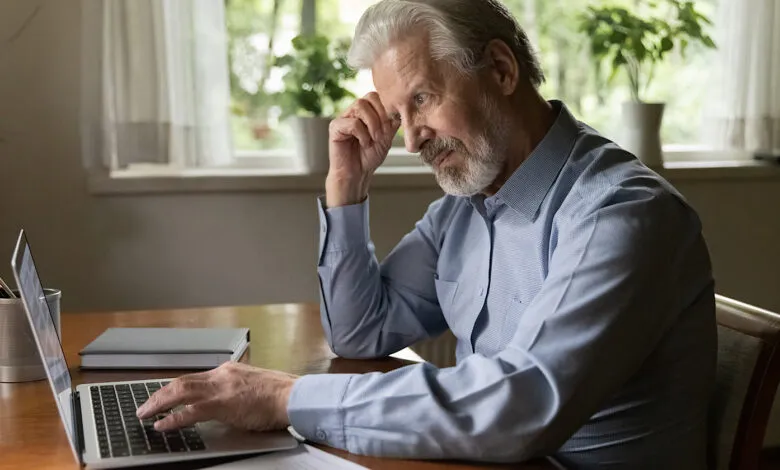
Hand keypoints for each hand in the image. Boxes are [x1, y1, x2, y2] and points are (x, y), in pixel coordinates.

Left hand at [135, 362, 297, 431]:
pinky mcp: (223, 404)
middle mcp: (221, 375)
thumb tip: (227, 402)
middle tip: (145, 404)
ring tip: (145, 413)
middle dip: (160, 393)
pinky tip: (162, 425)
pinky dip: (173, 418)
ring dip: (159, 403)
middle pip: (182, 381)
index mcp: (229, 371)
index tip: (163, 395)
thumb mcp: (254, 386)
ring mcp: (221, 388)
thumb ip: (237, 390)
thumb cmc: (280, 395)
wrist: (293, 396)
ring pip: (180, 391)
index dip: (175, 387)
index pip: (194, 377)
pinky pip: (190, 411)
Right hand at [327, 92, 399, 206]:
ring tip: (374, 139)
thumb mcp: (387, 136)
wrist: (357, 174)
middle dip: (381, 115)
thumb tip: (405, 107)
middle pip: (370, 96)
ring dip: (372, 124)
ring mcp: (343, 117)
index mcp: (366, 111)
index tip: (391, 127)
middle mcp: (353, 111)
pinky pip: (352, 122)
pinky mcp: (335, 127)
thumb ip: (393, 121)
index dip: (388, 109)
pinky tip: (363, 144)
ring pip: (360, 105)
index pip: (378, 96)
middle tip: (383, 133)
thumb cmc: (370, 156)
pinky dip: (362, 134)